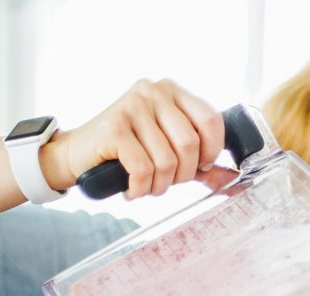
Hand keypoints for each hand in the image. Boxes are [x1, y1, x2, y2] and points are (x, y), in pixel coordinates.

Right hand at [39, 78, 232, 197]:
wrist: (78, 156)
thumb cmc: (127, 154)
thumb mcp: (167, 152)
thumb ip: (199, 163)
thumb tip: (230, 178)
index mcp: (172, 92)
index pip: (211, 121)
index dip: (211, 152)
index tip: (198, 167)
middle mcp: (153, 92)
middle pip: (190, 145)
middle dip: (182, 176)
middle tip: (165, 181)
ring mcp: (132, 106)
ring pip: (167, 162)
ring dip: (159, 187)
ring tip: (144, 185)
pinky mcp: (114, 127)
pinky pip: (143, 169)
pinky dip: (140, 188)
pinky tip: (131, 188)